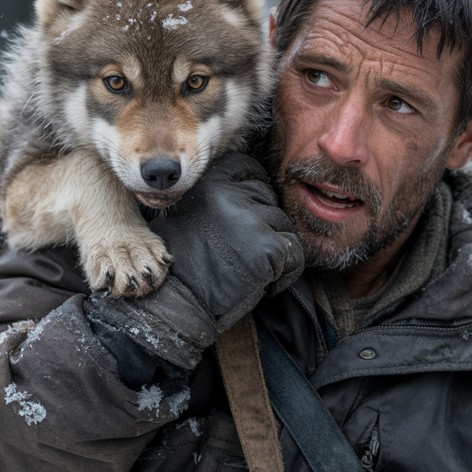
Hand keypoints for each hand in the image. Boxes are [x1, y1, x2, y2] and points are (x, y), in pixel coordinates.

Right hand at [150, 152, 303, 323]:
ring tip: (249, 271)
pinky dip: (286, 273)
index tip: (248, 217)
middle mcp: (231, 195)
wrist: (176, 302)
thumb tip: (255, 191)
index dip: (254, 192)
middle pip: (269, 200)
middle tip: (242, 255)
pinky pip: (295, 254)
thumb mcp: (192, 216)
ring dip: (275, 250)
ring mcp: (252, 220)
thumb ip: (220, 199)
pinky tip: (263, 284)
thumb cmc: (182, 265)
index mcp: (210, 182)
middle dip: (263, 226)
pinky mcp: (269, 247)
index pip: (249, 170)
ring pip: (284, 227)